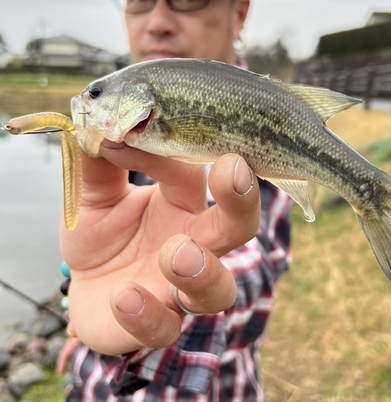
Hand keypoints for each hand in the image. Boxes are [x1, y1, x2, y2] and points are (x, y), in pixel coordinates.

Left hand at [60, 142, 260, 354]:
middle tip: (233, 173)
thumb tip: (96, 121)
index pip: (191, 172)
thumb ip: (96, 164)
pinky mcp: (159, 325)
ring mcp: (181, 288)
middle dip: (241, 201)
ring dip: (203, 270)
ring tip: (173, 254)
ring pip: (218, 288)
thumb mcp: (92, 197)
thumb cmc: (104, 237)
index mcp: (183, 205)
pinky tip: (124, 298)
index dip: (165, 154)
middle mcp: (195, 243)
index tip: (123, 137)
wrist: (90, 290)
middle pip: (238, 225)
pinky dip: (148, 315)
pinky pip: (166, 327)